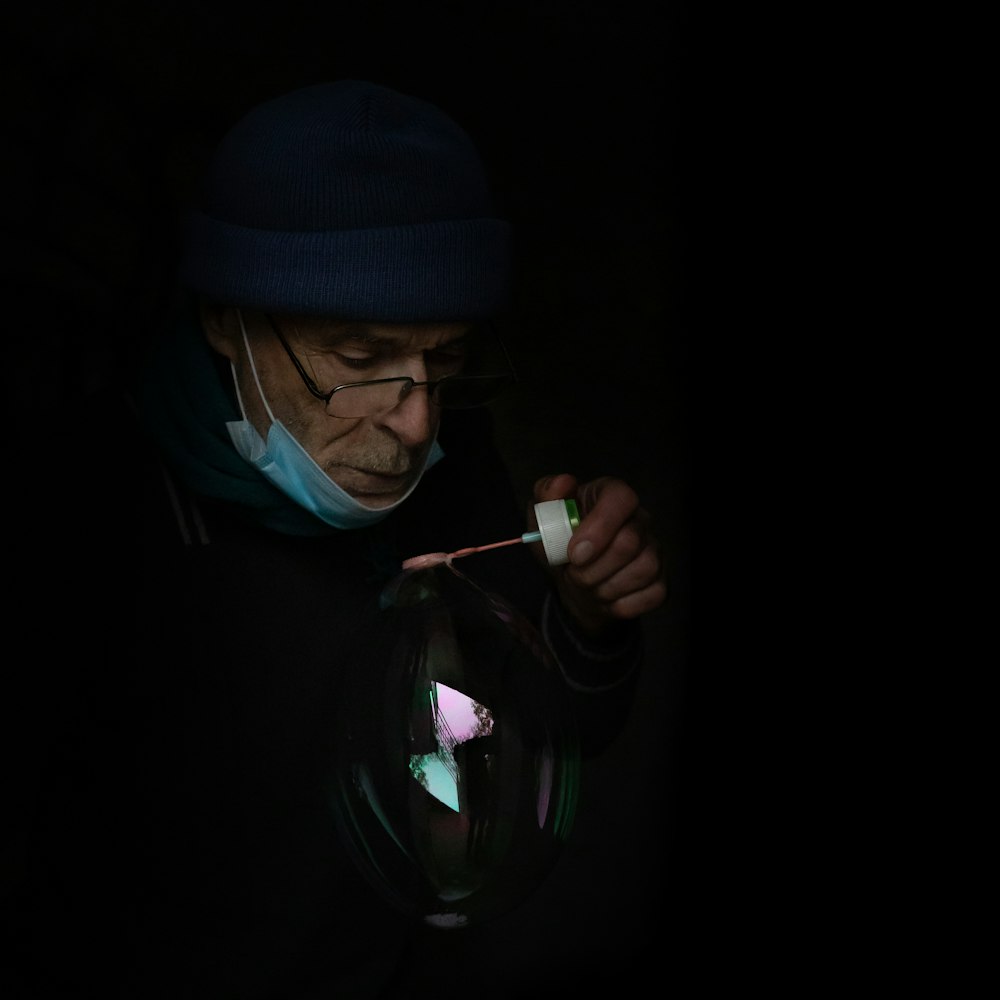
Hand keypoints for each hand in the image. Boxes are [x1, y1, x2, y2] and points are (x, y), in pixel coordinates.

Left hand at [531, 473, 666, 634]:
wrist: (571, 582)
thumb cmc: (559, 544)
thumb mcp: (542, 518)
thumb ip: (546, 494)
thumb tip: (563, 483)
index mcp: (610, 496)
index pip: (620, 499)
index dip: (599, 527)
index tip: (573, 554)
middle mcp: (638, 519)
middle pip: (629, 542)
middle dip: (593, 568)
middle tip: (573, 573)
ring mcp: (654, 550)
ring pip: (643, 569)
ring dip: (605, 588)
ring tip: (586, 585)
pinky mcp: (661, 580)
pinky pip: (652, 596)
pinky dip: (620, 605)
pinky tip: (605, 599)